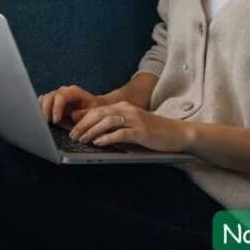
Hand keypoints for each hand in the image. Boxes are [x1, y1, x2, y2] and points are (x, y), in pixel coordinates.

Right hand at [37, 85, 110, 127]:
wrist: (95, 106)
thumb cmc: (96, 109)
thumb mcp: (94, 112)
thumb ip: (84, 114)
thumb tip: (72, 116)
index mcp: (74, 92)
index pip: (61, 96)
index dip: (56, 108)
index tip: (56, 120)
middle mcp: (64, 91)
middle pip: (50, 96)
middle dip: (46, 109)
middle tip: (47, 122)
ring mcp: (58, 95)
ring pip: (44, 98)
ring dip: (42, 109)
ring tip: (44, 121)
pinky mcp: (53, 101)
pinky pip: (43, 101)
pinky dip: (40, 109)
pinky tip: (43, 118)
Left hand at [69, 102, 190, 151]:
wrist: (177, 133)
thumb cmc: (152, 131)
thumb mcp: (132, 123)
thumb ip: (115, 124)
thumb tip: (94, 132)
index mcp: (123, 106)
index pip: (97, 110)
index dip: (83, 120)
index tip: (73, 130)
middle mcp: (128, 110)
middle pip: (99, 114)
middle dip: (83, 125)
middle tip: (73, 136)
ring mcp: (135, 120)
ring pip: (107, 122)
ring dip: (92, 131)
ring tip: (82, 140)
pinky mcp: (142, 132)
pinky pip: (121, 133)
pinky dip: (107, 138)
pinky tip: (98, 143)